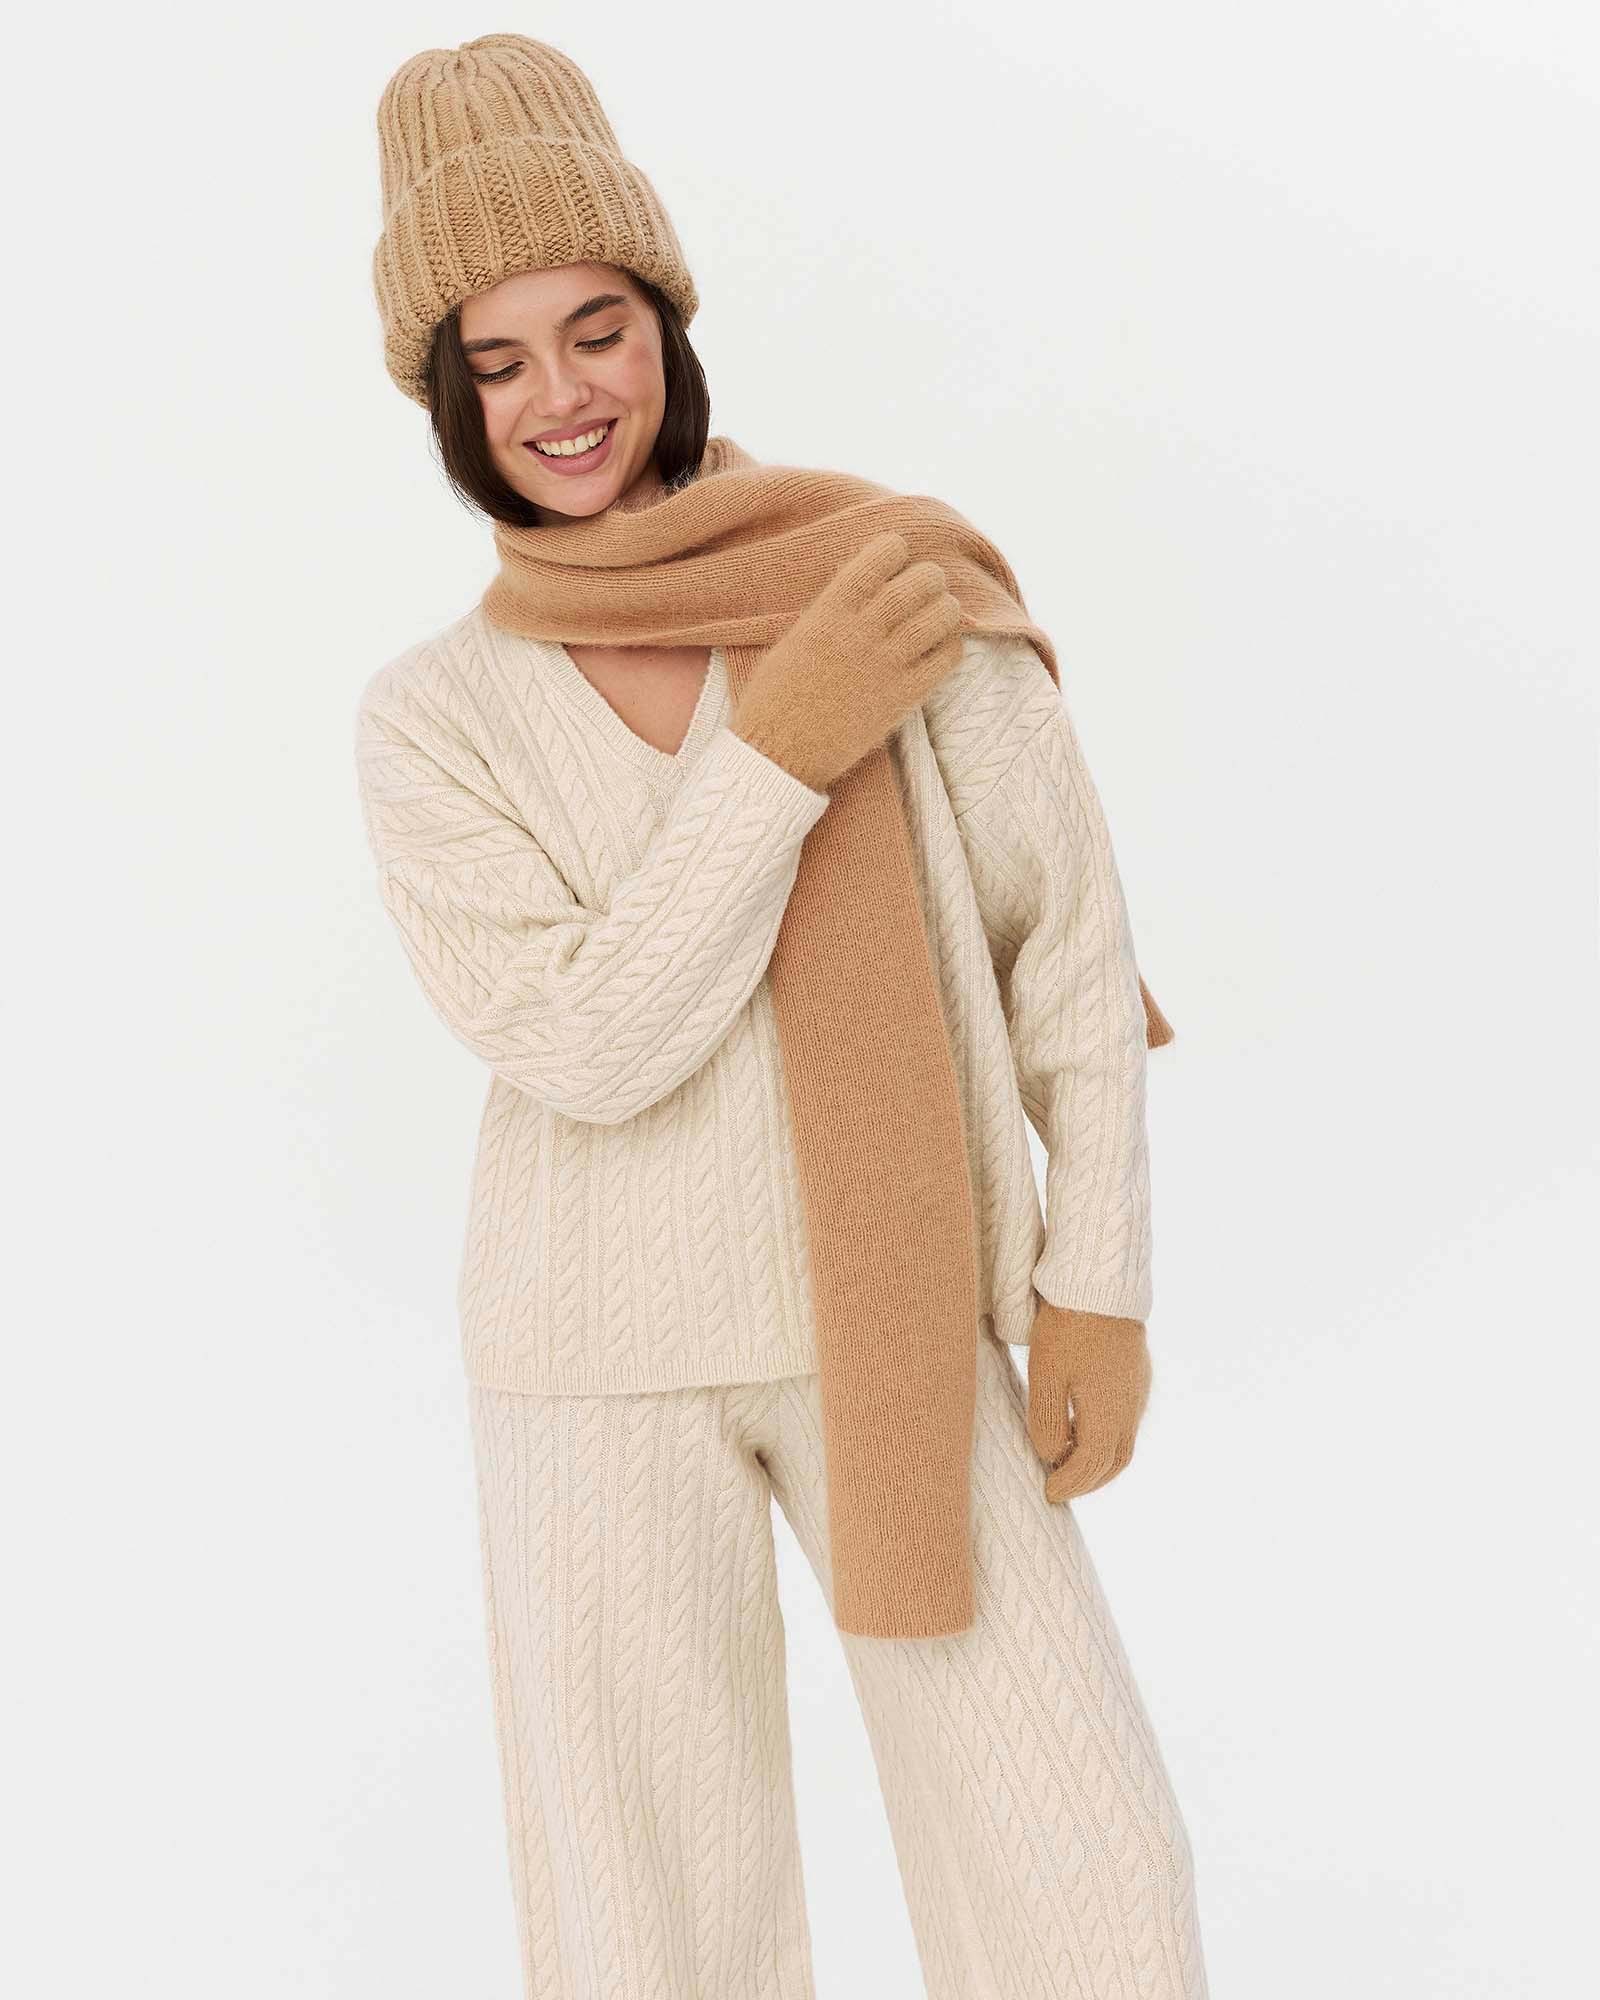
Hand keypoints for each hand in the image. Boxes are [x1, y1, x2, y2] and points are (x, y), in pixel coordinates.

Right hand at [731, 531, 965, 790]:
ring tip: (943, 608)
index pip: (874, 563)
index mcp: (826, 615)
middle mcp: (859, 635)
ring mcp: (883, 667)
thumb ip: (829, 613)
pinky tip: (943, 645)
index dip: (893, 549)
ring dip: (947, 607)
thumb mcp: (794, 641)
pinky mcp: (901, 698)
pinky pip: (944, 660)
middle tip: (931, 580)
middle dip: (930, 576)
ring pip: (937, 618)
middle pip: (915, 586)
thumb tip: (863, 589)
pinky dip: (952, 645)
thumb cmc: (776, 698)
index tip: (898, 552)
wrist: (778, 753)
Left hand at [1025, 1296, 1151, 1502]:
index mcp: (1108, 1414)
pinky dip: (1107, 1438)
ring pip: (1124, 1443)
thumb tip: (1052, 1455)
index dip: (1069, 1484)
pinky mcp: (1137, 1374)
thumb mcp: (1045, 1377)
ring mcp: (1138, 1390)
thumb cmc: (1067, 1329)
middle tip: (1061, 1487)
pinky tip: (1086, 1429)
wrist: (1100, 1285)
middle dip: (1088, 1481)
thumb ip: (1047, 1422)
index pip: (1091, 1465)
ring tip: (1070, 1463)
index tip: (1049, 1493)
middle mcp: (1130, 1408)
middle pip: (1114, 1461)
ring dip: (1100, 1462)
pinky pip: (1127, 1421)